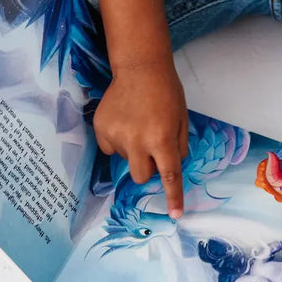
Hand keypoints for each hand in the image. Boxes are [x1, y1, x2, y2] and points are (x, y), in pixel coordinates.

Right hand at [92, 59, 189, 216]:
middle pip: (141, 176)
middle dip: (147, 168)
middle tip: (151, 145)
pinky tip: (123, 119)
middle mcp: (138, 141)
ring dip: (133, 148)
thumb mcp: (181, 118)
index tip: (176, 215)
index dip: (173, 197)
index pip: (169, 176)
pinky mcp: (100, 129)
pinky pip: (110, 148)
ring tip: (137, 121)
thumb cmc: (166, 91)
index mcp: (162, 139)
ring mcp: (116, 136)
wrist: (139, 66)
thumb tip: (172, 167)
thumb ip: (178, 145)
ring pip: (125, 159)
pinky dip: (117, 139)